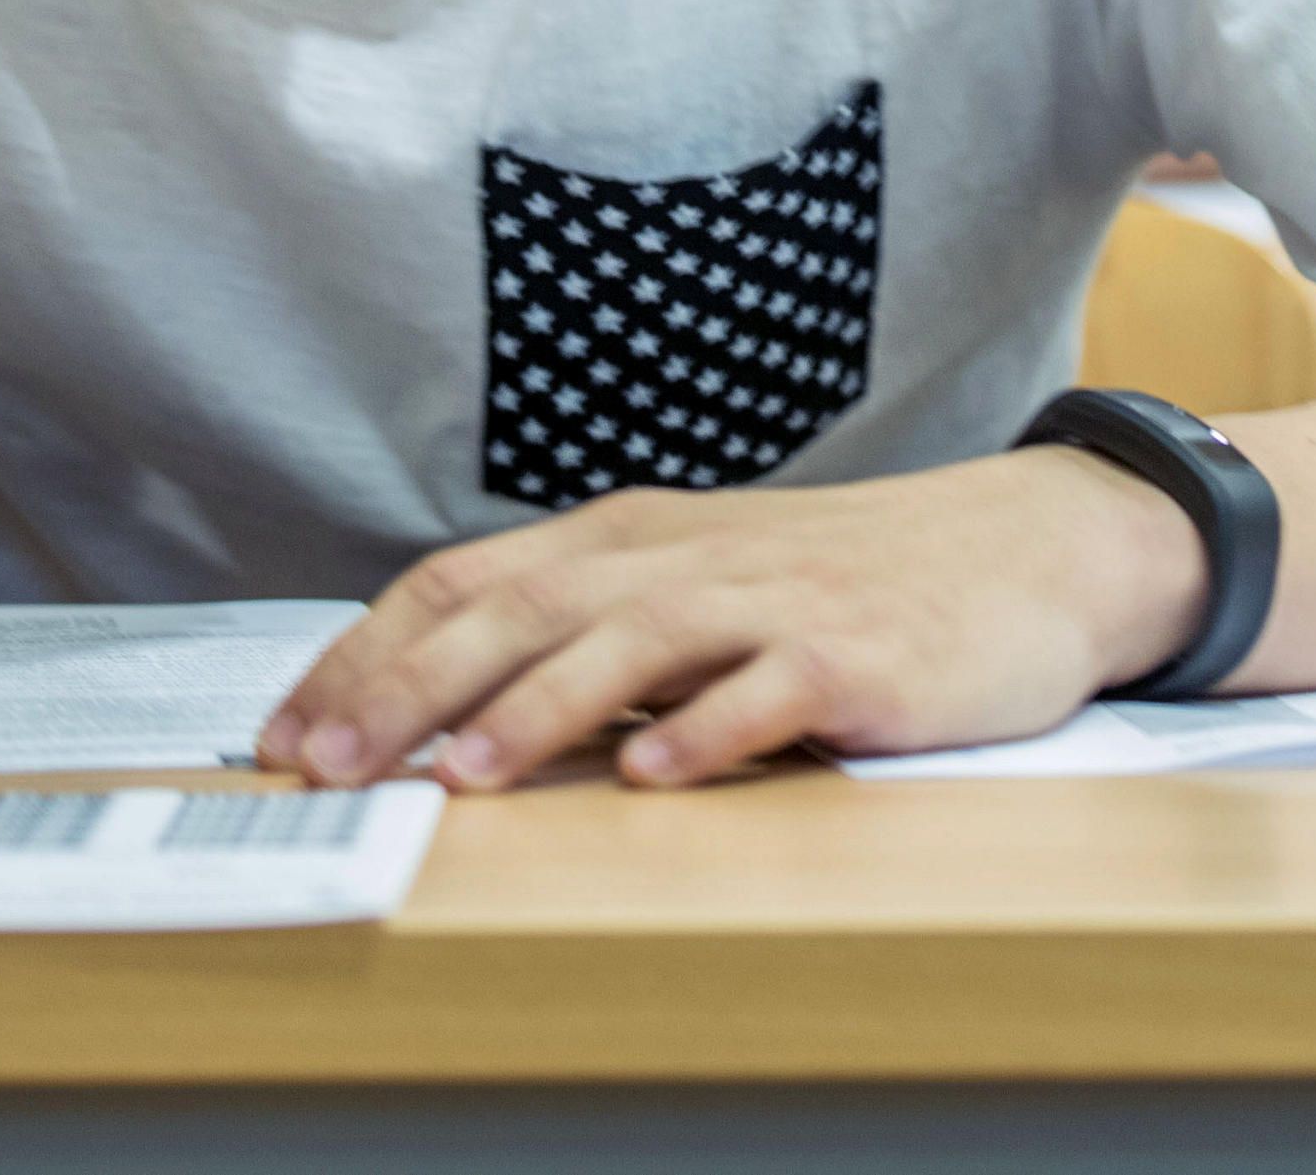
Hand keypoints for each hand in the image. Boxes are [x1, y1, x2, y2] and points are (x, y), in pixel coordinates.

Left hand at [262, 447, 1211, 792]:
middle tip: (328, 763)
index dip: (368, 654)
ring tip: (464, 774)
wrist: (1029, 550)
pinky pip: (775, 689)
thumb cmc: (847, 581)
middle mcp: (686, 557)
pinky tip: (655, 773)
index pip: (465, 582)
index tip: (285, 731)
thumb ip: (585, 628)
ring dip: (540, 706)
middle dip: (412, 688)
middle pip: (524, 609)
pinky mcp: (860, 652)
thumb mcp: (698, 583)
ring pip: (635, 640)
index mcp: (628, 540)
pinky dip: (710, 727)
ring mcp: (775, 600)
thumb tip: (433, 704)